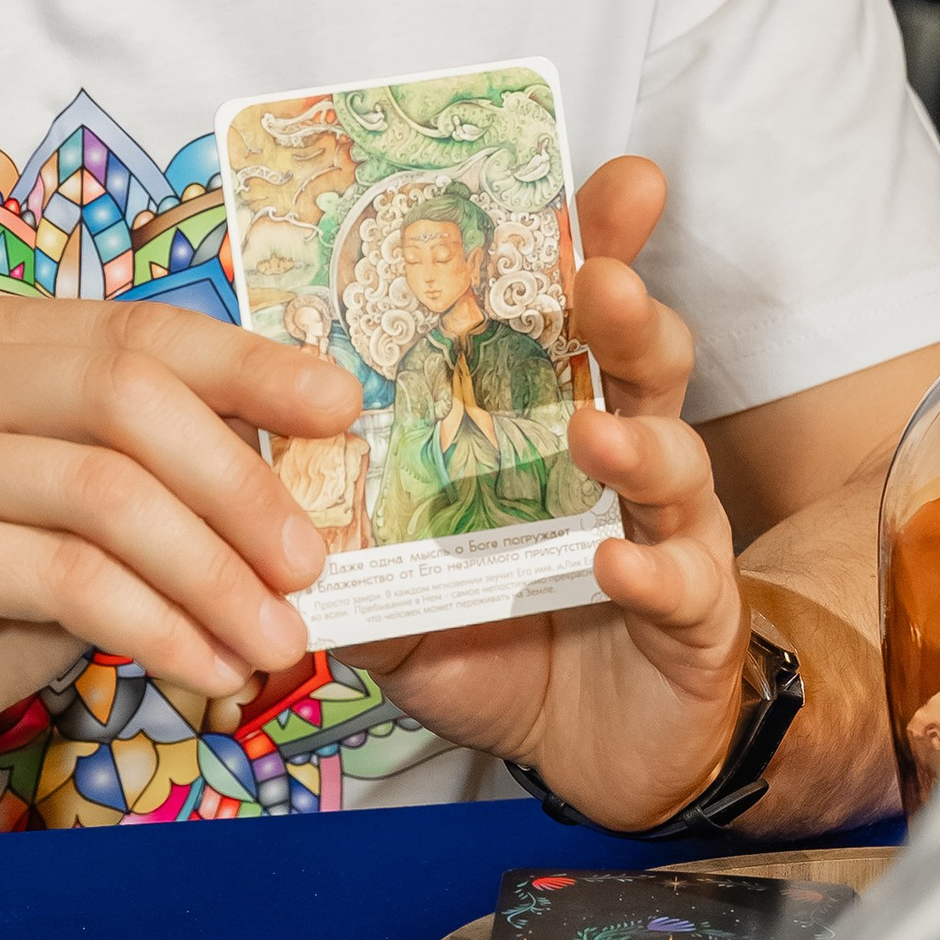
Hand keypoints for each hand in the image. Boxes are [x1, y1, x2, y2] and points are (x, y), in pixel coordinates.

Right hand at [0, 292, 362, 825]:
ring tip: (278, 640)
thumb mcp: (71, 520)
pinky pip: (67, 578)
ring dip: (214, 576)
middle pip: (128, 396)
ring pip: (106, 493)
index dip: (249, 366)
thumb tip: (306, 474)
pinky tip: (209, 671)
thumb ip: (154, 476)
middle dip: (242, 483)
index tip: (341, 409)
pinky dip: (159, 628)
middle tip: (314, 564)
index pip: (138, 331)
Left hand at [339, 157, 750, 833]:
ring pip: (673, 460)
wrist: (594, 756)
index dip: (594, 243)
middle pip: (642, 358)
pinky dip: (651, 571)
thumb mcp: (399, 587)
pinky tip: (617, 562)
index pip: (573, 316)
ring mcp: (669, 531)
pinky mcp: (693, 616)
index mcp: (555, 425)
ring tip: (590, 427)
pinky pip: (681, 584)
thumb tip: (247, 473)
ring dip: (635, 437)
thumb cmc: (507, 644)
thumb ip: (341, 535)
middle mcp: (624, 460)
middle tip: (598, 277)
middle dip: (628, 306)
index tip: (607, 183)